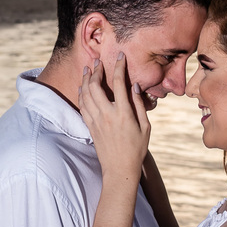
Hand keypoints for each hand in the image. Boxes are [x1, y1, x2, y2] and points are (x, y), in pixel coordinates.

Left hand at [80, 53, 149, 182]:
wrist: (119, 170)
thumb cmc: (136, 149)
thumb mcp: (145, 127)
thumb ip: (139, 105)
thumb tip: (134, 86)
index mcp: (123, 113)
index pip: (119, 83)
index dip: (119, 67)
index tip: (120, 56)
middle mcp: (107, 115)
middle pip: (96, 86)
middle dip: (96, 70)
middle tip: (98, 61)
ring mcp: (96, 121)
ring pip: (86, 94)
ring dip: (86, 79)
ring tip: (88, 69)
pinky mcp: (90, 127)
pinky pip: (82, 106)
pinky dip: (81, 94)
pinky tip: (82, 87)